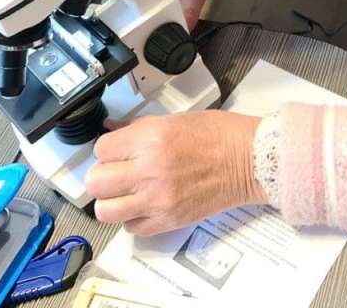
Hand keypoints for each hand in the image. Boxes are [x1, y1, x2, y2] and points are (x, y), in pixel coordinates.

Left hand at [85, 111, 264, 235]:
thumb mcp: (174, 119)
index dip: (107, 149)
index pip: (101, 149)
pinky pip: (131, 228)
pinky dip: (133, 218)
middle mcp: (150, 170)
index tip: (116, 151)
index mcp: (151, 139)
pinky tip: (144, 204)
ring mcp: (158, 199)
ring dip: (112, 201)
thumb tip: (112, 129)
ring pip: (106, 211)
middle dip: (102, 176)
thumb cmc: (219, 136)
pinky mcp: (169, 220)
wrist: (250, 160)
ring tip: (126, 192)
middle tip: (116, 172)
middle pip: (96, 182)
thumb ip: (137, 128)